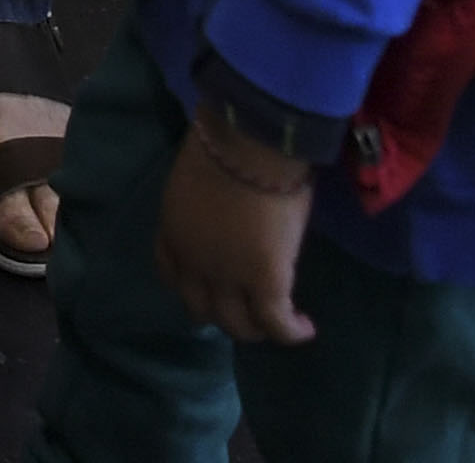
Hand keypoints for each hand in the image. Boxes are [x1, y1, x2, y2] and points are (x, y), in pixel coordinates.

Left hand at [156, 114, 320, 347]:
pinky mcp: (265, 284)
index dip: (188, 284)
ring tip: (275, 324)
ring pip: (238, 324)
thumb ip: (204, 200)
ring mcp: (228, 278)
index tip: (204, 283)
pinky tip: (305, 328)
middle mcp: (193, 263)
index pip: (169, 271)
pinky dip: (291, 331)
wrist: (248, 144)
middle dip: (219, 313)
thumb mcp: (198, 176)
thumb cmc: (225, 143)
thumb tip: (227, 199)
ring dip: (255, 328)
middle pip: (200, 307)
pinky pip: (276, 322)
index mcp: (173, 231)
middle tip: (242, 310)